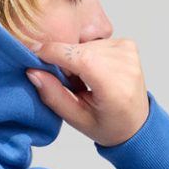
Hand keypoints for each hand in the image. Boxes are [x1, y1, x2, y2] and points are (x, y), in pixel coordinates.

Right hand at [26, 38, 149, 147]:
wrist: (136, 123)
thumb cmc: (108, 125)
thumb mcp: (76, 119)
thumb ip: (53, 95)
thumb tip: (32, 71)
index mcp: (116, 88)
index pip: (80, 58)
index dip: (53, 53)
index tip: (33, 54)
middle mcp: (126, 66)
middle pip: (79, 49)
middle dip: (63, 60)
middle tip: (65, 81)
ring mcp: (128, 52)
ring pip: (85, 44)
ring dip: (75, 58)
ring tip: (80, 79)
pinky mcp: (127, 44)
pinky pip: (94, 43)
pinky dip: (86, 54)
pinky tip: (91, 71)